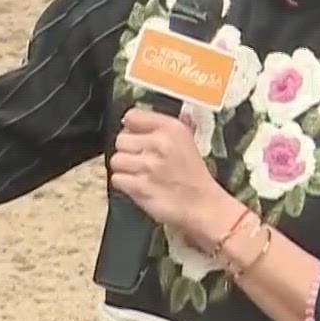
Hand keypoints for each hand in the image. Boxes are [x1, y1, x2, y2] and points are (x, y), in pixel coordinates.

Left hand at [107, 107, 230, 245]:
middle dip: (128, 151)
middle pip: (120, 139)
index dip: (131, 128)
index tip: (137, 137)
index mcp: (171, 128)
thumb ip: (164, 126)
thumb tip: (141, 114)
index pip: (132, 116)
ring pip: (116, 160)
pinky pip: (117, 179)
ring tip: (140, 174)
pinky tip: (138, 185)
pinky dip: (124, 184)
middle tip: (142, 160)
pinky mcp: (140, 186)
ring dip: (125, 169)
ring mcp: (149, 166)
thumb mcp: (187, 141)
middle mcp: (159, 144)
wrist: (203, 206)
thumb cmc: (194, 175)